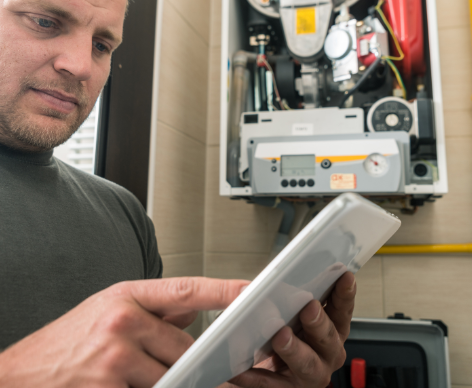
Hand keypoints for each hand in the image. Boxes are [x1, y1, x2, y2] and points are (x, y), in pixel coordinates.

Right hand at [0, 277, 248, 387]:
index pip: (187, 289)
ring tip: (189, 377)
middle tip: (221, 365)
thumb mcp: (110, 307)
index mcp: (127, 295)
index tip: (253, 290)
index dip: (224, 290)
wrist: (21, 374)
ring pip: (173, 375)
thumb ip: (154, 308)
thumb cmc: (69, 338)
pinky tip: (150, 383)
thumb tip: (194, 309)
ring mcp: (115, 358)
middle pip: (186, 345)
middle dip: (201, 359)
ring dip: (181, 381)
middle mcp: (123, 321)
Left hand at [226, 271, 355, 387]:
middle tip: (310, 307)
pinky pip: (270, 385)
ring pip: (309, 364)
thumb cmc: (261, 330)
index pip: (340, 308)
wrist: (241, 361)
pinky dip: (255, 377)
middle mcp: (323, 352)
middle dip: (320, 321)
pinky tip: (240, 369)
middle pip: (329, 337)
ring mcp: (307, 374)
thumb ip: (253, 293)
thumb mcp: (258, 304)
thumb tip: (248, 288)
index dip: (344, 293)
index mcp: (325, 326)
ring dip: (296, 350)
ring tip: (281, 337)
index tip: (345, 276)